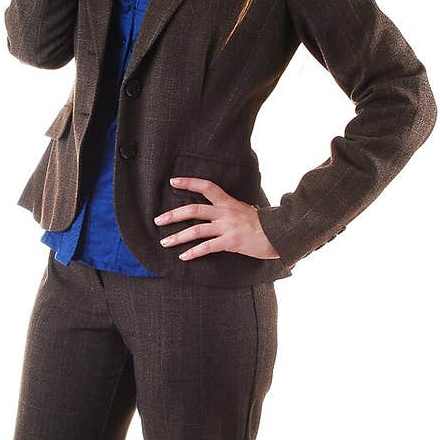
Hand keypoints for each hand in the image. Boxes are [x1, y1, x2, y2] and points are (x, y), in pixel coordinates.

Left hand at [153, 175, 280, 261]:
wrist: (280, 234)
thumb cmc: (264, 225)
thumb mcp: (246, 211)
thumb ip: (231, 210)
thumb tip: (220, 213)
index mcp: (229, 202)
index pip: (207, 187)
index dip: (189, 183)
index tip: (173, 182)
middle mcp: (226, 212)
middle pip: (193, 210)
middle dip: (173, 215)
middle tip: (158, 220)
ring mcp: (227, 227)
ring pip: (196, 230)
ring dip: (177, 237)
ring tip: (165, 242)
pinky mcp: (231, 242)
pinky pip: (207, 247)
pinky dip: (193, 252)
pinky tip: (183, 257)